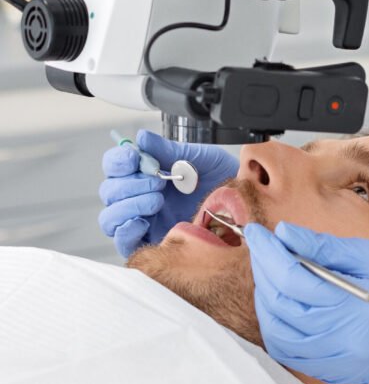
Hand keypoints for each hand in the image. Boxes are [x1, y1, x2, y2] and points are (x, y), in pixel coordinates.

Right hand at [99, 130, 238, 257]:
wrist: (244, 211)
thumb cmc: (223, 184)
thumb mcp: (199, 160)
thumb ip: (169, 150)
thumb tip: (142, 139)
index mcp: (149, 174)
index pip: (116, 165)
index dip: (119, 160)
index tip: (135, 157)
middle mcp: (140, 198)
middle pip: (110, 191)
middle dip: (129, 183)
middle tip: (158, 182)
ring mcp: (144, 222)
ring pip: (111, 217)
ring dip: (128, 205)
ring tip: (157, 200)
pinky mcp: (150, 244)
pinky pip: (123, 241)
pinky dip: (127, 230)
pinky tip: (144, 221)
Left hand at [244, 222, 368, 383]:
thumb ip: (324, 249)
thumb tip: (285, 234)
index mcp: (355, 308)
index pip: (292, 280)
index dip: (267, 254)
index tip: (255, 234)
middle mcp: (342, 342)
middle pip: (280, 307)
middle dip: (264, 274)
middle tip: (264, 249)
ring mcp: (338, 364)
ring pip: (278, 335)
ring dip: (266, 303)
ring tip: (273, 275)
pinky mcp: (336, 374)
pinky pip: (291, 356)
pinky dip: (278, 329)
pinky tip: (283, 306)